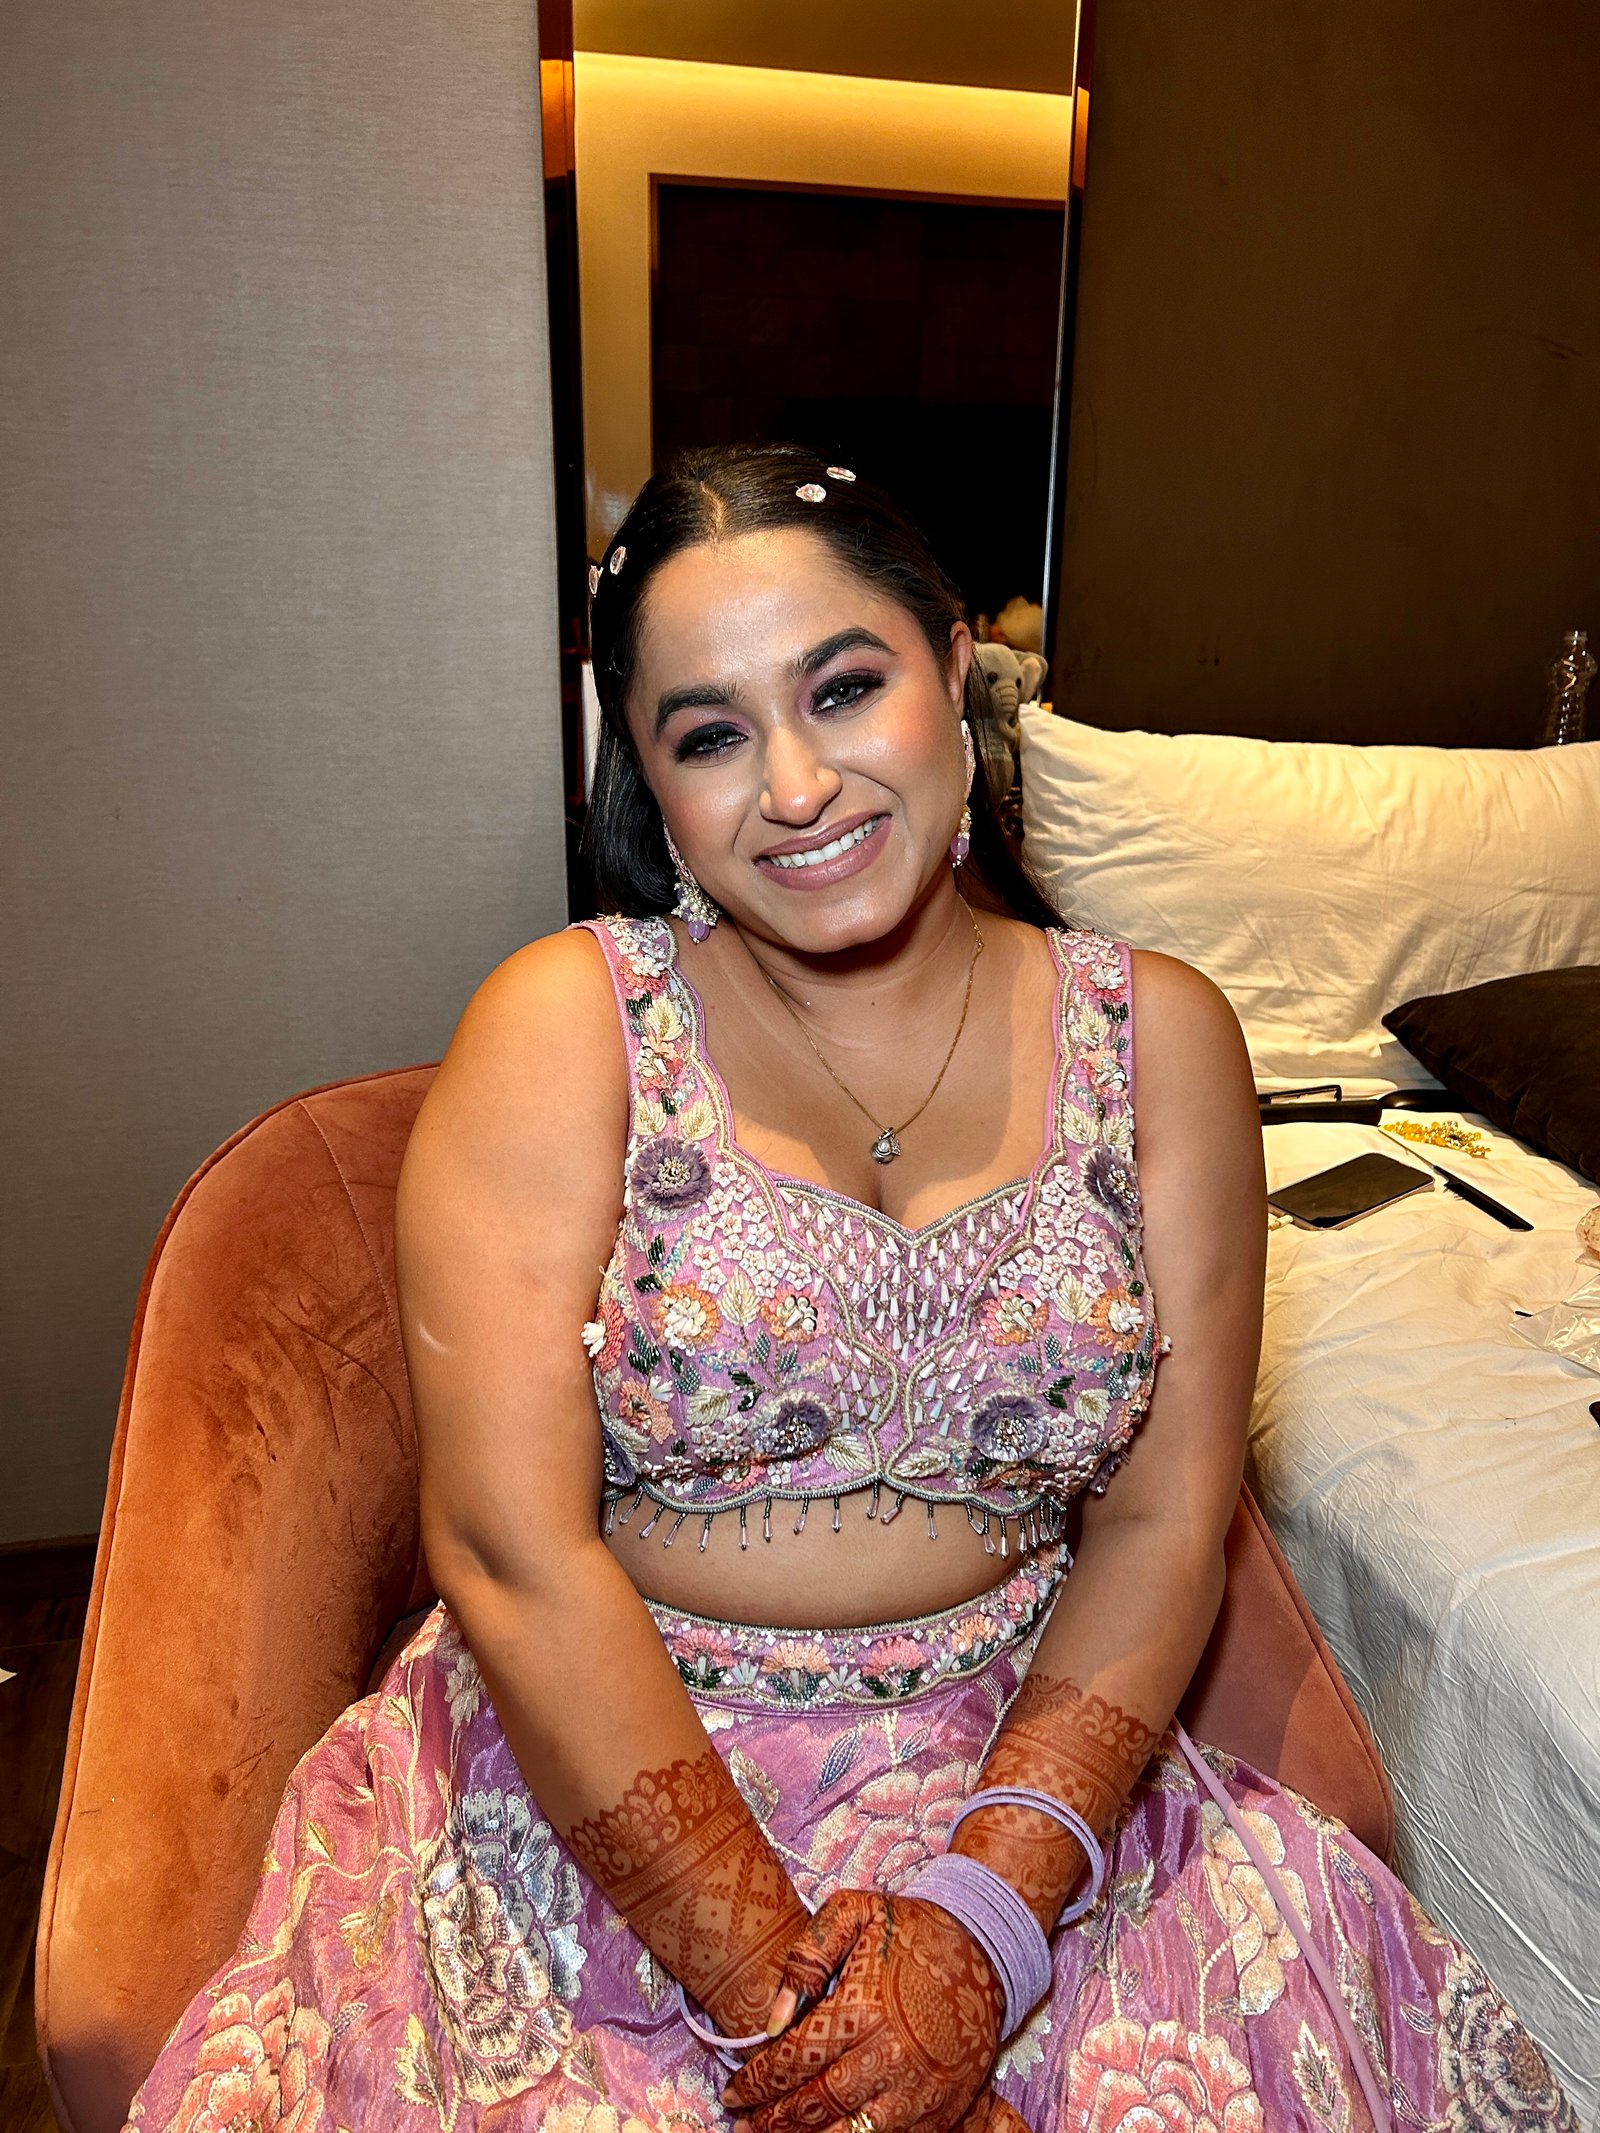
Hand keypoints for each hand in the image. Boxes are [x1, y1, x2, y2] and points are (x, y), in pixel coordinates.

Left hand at [723, 1889, 1004, 2132]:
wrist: (985, 1949)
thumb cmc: (911, 1931)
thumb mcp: (855, 1913)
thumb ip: (808, 1956)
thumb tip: (773, 2018)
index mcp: (864, 2007)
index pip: (795, 2058)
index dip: (758, 2080)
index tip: (733, 2091)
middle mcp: (890, 2056)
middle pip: (817, 2105)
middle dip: (773, 2119)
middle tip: (744, 2122)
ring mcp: (918, 2091)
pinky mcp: (941, 2111)